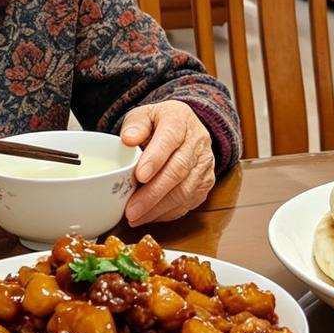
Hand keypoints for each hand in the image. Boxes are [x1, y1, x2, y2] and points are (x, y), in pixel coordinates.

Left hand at [119, 102, 215, 224]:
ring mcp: (204, 164)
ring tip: (135, 217)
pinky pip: (188, 202)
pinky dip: (167, 213)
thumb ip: (135, 125)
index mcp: (180, 119)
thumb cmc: (159, 124)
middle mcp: (197, 142)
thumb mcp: (143, 115)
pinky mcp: (206, 183)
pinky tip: (148, 216)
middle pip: (178, 170)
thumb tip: (128, 139)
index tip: (139, 176)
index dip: (155, 159)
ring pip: (185, 191)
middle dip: (153, 193)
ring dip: (158, 208)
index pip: (170, 138)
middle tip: (131, 209)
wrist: (186, 128)